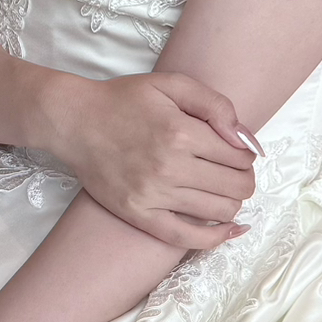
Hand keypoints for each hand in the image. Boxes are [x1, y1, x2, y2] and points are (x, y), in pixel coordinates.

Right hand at [42, 70, 259, 249]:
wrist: (75, 122)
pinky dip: (215, 237)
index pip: (240, 156)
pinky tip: (230, 230)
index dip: (246, 154)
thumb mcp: (171, 84)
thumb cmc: (123, 100)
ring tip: (222, 189)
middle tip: (234, 171)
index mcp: (181, 133)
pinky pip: (187, 238)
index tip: (238, 151)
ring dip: (232, 201)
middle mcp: (170, 167)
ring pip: (220, 211)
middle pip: (236, 186)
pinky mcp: (139, 215)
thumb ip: (215, 105)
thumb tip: (246, 140)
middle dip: (244, 178)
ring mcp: (154, 196)